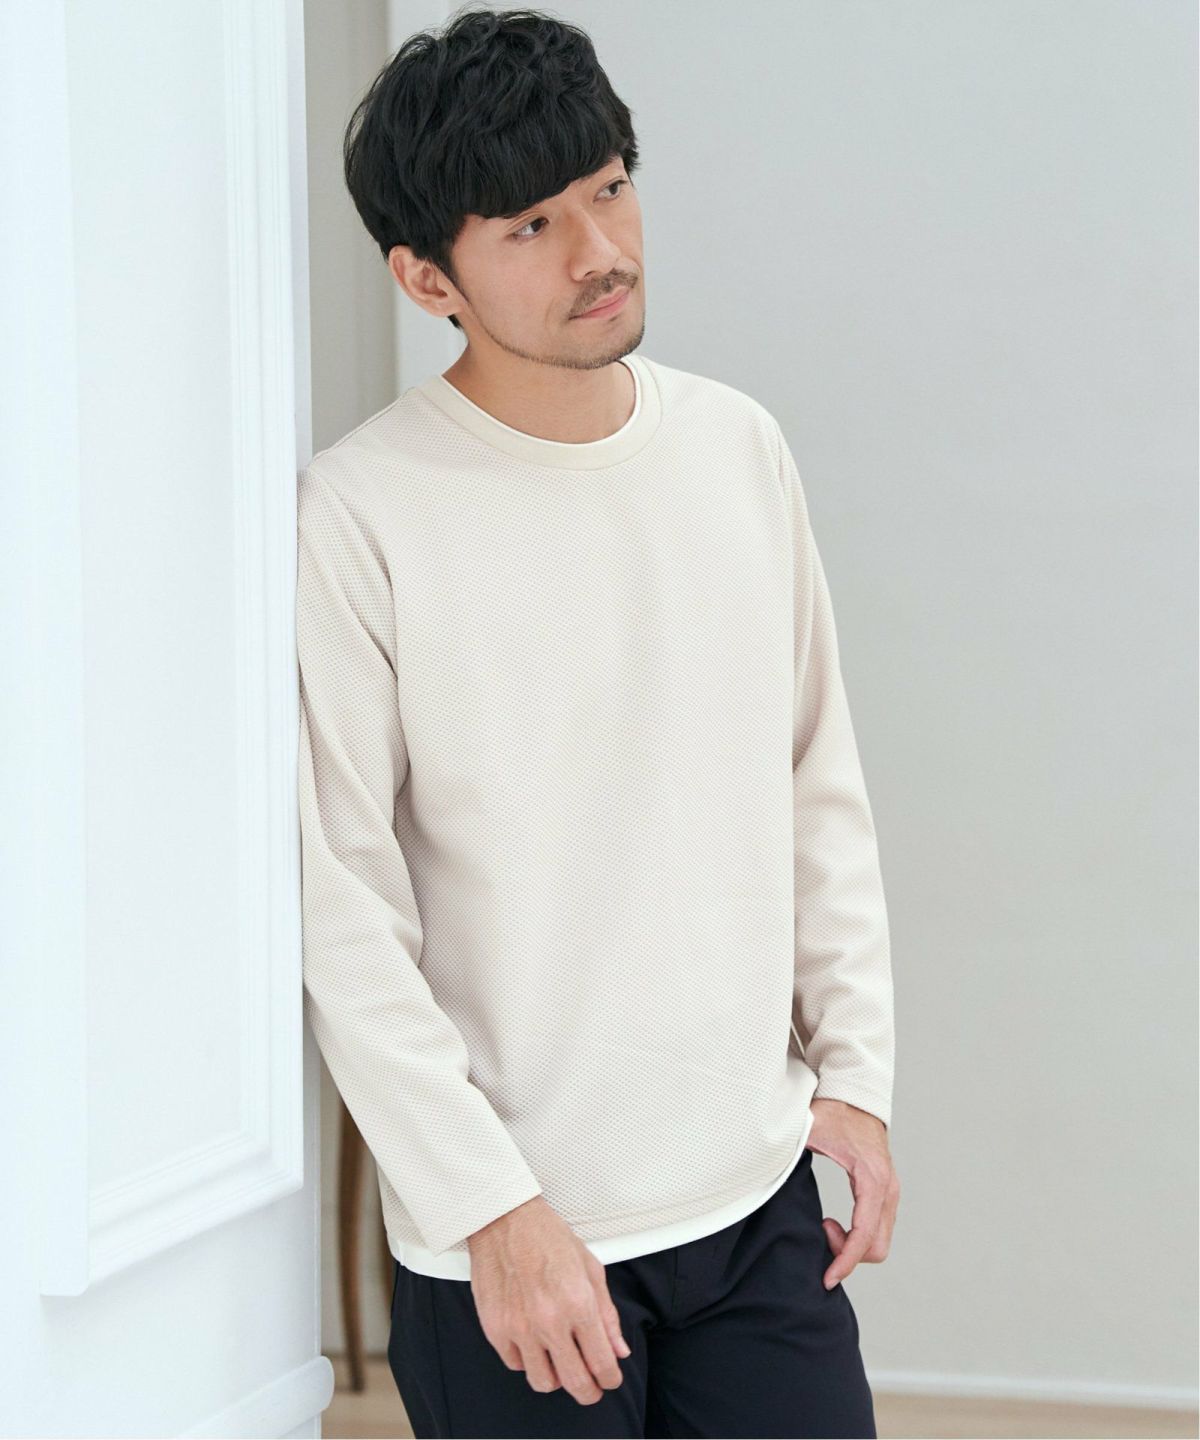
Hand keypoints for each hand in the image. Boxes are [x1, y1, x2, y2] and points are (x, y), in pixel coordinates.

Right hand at [467, 1195, 631, 1405]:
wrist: (504, 1219)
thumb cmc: (548, 1236)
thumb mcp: (590, 1268)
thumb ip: (607, 1315)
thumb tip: (619, 1349)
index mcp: (578, 1303)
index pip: (601, 1363)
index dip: (610, 1378)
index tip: (610, 1379)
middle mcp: (549, 1321)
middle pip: (575, 1383)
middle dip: (589, 1391)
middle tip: (591, 1388)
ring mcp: (519, 1328)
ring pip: (543, 1382)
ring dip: (557, 1379)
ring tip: (561, 1364)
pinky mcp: (495, 1329)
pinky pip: (515, 1365)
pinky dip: (528, 1361)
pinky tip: (534, 1345)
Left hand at [805, 1097, 898, 1289]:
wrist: (855, 1095)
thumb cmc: (833, 1112)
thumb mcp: (810, 1130)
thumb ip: (789, 1150)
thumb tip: (764, 1165)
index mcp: (872, 1178)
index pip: (864, 1235)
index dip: (845, 1262)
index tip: (826, 1279)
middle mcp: (888, 1189)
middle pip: (877, 1247)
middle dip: (848, 1255)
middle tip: (820, 1233)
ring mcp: (891, 1191)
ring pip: (879, 1241)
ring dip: (853, 1246)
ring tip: (825, 1226)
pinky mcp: (886, 1192)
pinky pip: (878, 1229)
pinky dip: (858, 1236)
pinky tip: (834, 1223)